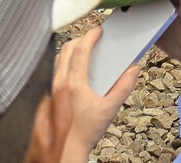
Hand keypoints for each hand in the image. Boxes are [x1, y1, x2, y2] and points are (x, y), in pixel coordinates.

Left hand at [51, 27, 137, 162]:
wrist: (66, 149)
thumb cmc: (85, 132)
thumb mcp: (110, 109)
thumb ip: (124, 87)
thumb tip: (133, 70)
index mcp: (75, 84)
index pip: (80, 50)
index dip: (90, 36)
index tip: (98, 31)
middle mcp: (60, 83)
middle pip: (66, 49)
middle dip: (80, 39)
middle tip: (92, 38)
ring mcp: (51, 88)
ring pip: (57, 58)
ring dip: (70, 50)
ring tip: (83, 51)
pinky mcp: (47, 94)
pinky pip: (53, 70)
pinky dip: (63, 63)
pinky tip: (73, 70)